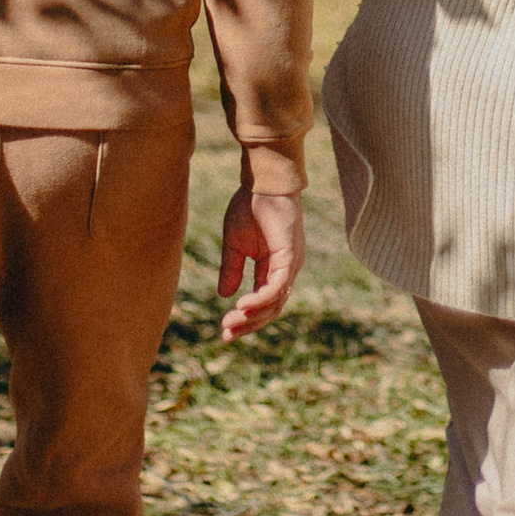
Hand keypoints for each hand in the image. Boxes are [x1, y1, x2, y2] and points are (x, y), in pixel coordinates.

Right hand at [217, 183, 303, 341]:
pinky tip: (242, 305)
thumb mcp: (235, 244)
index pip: (263, 302)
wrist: (262, 180)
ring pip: (276, 302)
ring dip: (252, 316)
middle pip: (271, 309)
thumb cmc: (250, 206)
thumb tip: (224, 296)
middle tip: (225, 335)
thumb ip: (232, 269)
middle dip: (248, 324)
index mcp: (274, 267)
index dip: (245, 319)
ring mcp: (291, 264)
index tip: (224, 332)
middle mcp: (286, 270)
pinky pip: (277, 285)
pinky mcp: (290, 255)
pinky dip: (261, 298)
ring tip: (230, 322)